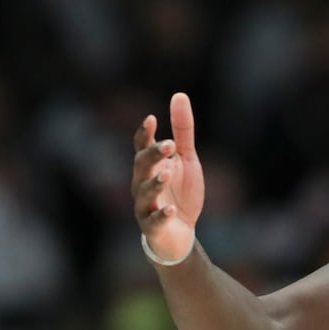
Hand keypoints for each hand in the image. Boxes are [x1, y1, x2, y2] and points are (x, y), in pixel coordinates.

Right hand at [132, 92, 203, 263]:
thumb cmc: (180, 193)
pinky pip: (153, 221)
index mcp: (150, 167)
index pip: (142, 147)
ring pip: (144, 193)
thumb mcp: (186, 159)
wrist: (181, 234)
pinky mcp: (153, 227)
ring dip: (154, 183)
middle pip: (142, 166)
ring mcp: (145, 206)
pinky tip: (171, 210)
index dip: (145, 134)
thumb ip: (183, 131)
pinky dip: (161, 215)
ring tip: (166, 173)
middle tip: (169, 144)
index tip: (152, 118)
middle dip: (153, 155)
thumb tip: (179, 95)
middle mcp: (142, 184)